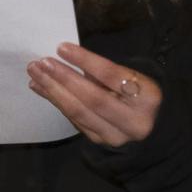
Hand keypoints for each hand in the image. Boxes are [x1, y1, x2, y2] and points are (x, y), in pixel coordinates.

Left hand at [27, 43, 161, 147]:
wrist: (156, 130)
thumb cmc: (141, 94)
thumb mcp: (134, 78)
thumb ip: (106, 73)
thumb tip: (68, 60)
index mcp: (147, 97)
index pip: (112, 76)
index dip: (86, 61)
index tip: (62, 48)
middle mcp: (134, 120)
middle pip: (92, 98)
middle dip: (63, 79)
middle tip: (40, 63)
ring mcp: (116, 136)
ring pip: (80, 113)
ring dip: (53, 91)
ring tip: (35, 74)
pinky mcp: (101, 143)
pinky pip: (75, 121)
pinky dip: (57, 102)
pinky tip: (42, 88)